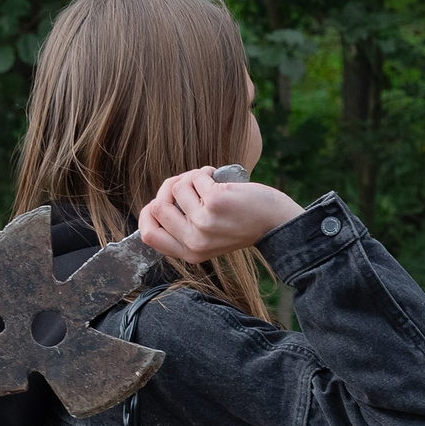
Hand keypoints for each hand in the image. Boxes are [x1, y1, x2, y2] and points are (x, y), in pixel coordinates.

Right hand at [137, 168, 305, 263]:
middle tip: (190, 184)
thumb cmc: (241, 222)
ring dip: (192, 177)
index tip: (161, 202)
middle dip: (170, 188)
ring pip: (176, 188)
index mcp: (190, 253)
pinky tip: (218, 177)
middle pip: (157, 207)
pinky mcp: (215, 203)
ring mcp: (204, 223)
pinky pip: (195, 177)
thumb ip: (184, 226)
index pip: (149, 236)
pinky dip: (205, 172)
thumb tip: (157, 201)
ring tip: (209, 182)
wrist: (276, 222)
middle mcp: (194, 242)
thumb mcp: (208, 235)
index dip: (148, 215)